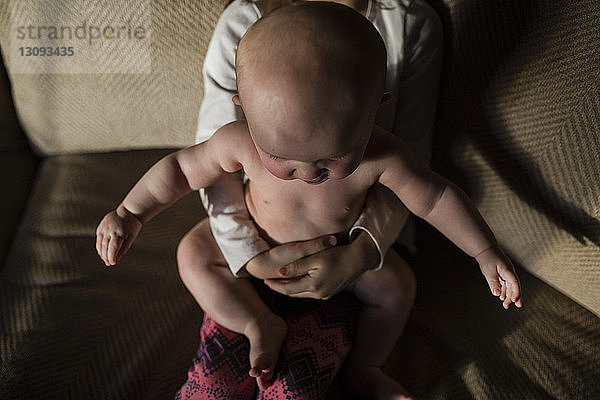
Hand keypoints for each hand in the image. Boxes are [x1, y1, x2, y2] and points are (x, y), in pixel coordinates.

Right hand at [96, 205, 141, 265]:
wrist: (128, 211)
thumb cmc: (132, 226)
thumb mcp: (131, 237)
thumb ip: (124, 248)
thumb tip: (117, 259)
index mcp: (119, 233)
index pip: (113, 248)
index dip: (111, 257)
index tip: (113, 263)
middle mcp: (109, 230)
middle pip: (105, 247)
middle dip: (106, 257)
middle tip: (109, 264)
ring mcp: (104, 228)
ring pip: (100, 243)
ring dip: (101, 253)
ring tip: (105, 260)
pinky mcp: (100, 227)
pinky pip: (98, 239)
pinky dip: (99, 246)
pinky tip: (102, 252)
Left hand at [263, 231, 379, 299]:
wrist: (359, 259)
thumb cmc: (337, 254)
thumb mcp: (315, 258)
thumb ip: (297, 266)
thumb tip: (280, 273)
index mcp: (314, 286)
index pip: (288, 289)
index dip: (275, 285)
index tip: (264, 280)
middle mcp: (319, 294)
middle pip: (293, 294)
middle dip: (280, 288)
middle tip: (268, 283)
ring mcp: (325, 295)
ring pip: (302, 294)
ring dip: (290, 289)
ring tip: (279, 283)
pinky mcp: (330, 293)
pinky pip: (310, 293)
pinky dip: (301, 288)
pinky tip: (296, 283)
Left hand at [476, 245, 522, 308]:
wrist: (485, 249)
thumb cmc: (487, 258)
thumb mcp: (489, 271)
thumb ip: (493, 282)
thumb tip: (496, 293)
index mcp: (508, 270)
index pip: (515, 283)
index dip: (516, 292)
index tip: (515, 301)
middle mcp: (509, 272)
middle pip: (514, 286)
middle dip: (515, 296)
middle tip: (516, 306)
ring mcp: (506, 272)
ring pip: (509, 285)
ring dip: (508, 295)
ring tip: (506, 305)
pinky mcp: (502, 272)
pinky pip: (505, 283)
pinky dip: (503, 290)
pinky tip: (501, 296)